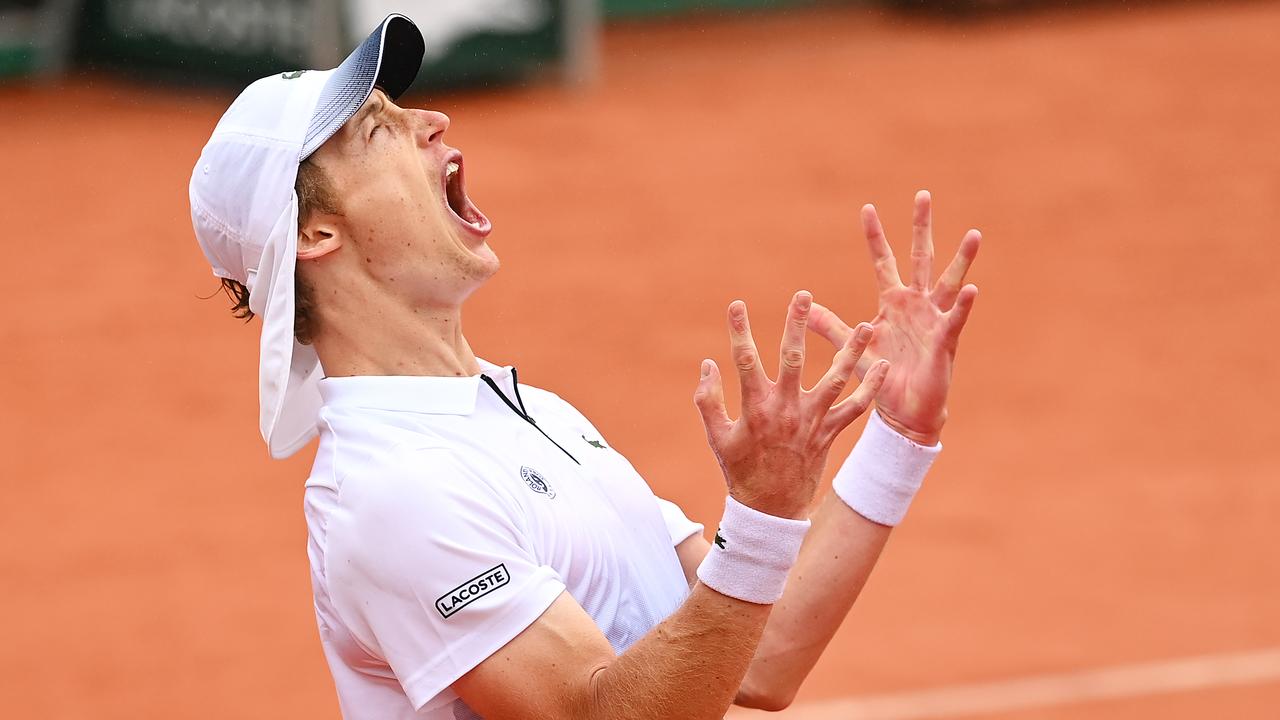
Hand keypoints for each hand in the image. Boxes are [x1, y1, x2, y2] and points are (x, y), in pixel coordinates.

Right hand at [694, 291, 889, 518]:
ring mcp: (812, 421)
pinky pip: (856, 409)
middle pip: (793, 358)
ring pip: (835, 379)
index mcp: (756, 407)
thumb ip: (708, 400)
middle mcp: (786, 409)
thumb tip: (708, 364)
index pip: (744, 360)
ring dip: (852, 351)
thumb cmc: (740, 471)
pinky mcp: (830, 433)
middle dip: (797, 324)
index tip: (737, 304)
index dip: (739, 331)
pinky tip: (884, 367)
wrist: (771, 510)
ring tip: (867, 325)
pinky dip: (871, 389)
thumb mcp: (716, 437)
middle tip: (802, 295)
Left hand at [809, 191, 979, 445]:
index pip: (883, 260)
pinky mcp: (944, 341)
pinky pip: (955, 319)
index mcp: (892, 303)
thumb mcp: (851, 346)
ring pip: (948, 282)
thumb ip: (829, 325)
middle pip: (919, 257)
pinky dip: (963, 305)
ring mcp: (933, 319)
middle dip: (920, 227)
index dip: (875, 236)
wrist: (903, 411)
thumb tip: (804, 305)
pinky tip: (972, 289)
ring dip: (961, 259)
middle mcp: (915, 304)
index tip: (867, 207)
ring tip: (973, 235)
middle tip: (923, 195)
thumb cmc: (882, 376)